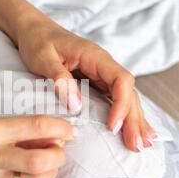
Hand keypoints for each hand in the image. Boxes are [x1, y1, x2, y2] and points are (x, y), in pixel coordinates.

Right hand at [0, 116, 73, 177]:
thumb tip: (54, 136)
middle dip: (59, 154)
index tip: (70, 129)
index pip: (36, 127)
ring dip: (50, 171)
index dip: (61, 127)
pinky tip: (26, 172)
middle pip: (40, 160)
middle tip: (58, 148)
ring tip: (46, 161)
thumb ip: (19, 130)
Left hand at [16, 17, 156, 151]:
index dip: (121, 104)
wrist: (35, 31)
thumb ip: (59, 79)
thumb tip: (76, 105)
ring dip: (135, 121)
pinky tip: (134, 131)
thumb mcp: (43, 58)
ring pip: (126, 98)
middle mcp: (104, 66)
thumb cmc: (38, 42)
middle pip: (128, 93)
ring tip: (143, 145)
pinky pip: (116, 100)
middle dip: (134, 119)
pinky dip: (126, 116)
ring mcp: (102, 75)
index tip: (113, 127)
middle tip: (137, 146)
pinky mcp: (97, 83)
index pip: (120, 80)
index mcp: (95, 57)